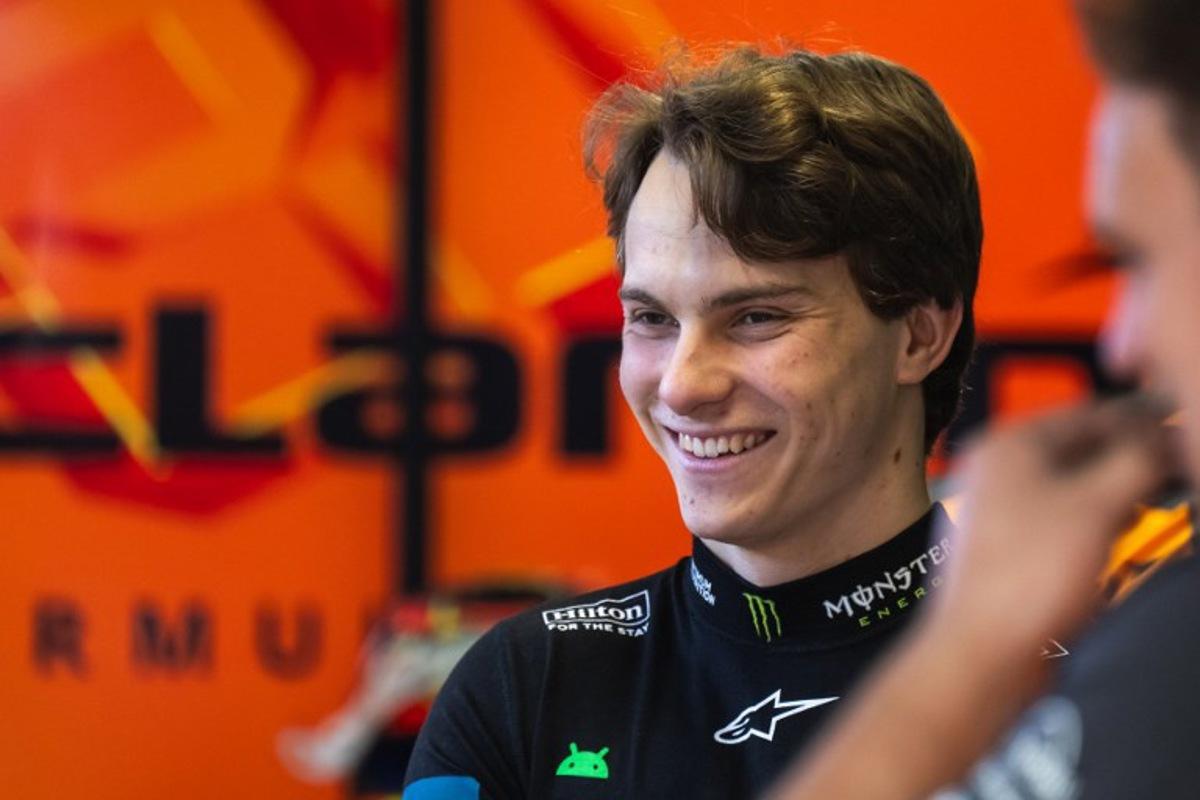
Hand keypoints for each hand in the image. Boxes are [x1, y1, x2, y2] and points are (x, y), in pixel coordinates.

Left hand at [929, 396, 1177, 670]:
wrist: (983, 649)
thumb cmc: (1035, 570)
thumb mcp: (1098, 504)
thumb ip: (1137, 460)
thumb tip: (1166, 438)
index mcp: (1009, 445)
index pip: (1089, 414)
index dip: (1143, 418)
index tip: (1182, 420)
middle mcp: (997, 468)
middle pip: (1079, 447)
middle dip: (1131, 453)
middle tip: (1178, 460)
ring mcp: (997, 507)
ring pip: (1071, 482)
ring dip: (1116, 484)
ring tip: (1159, 491)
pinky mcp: (1006, 545)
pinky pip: (1059, 515)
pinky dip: (1094, 514)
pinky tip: (1121, 526)